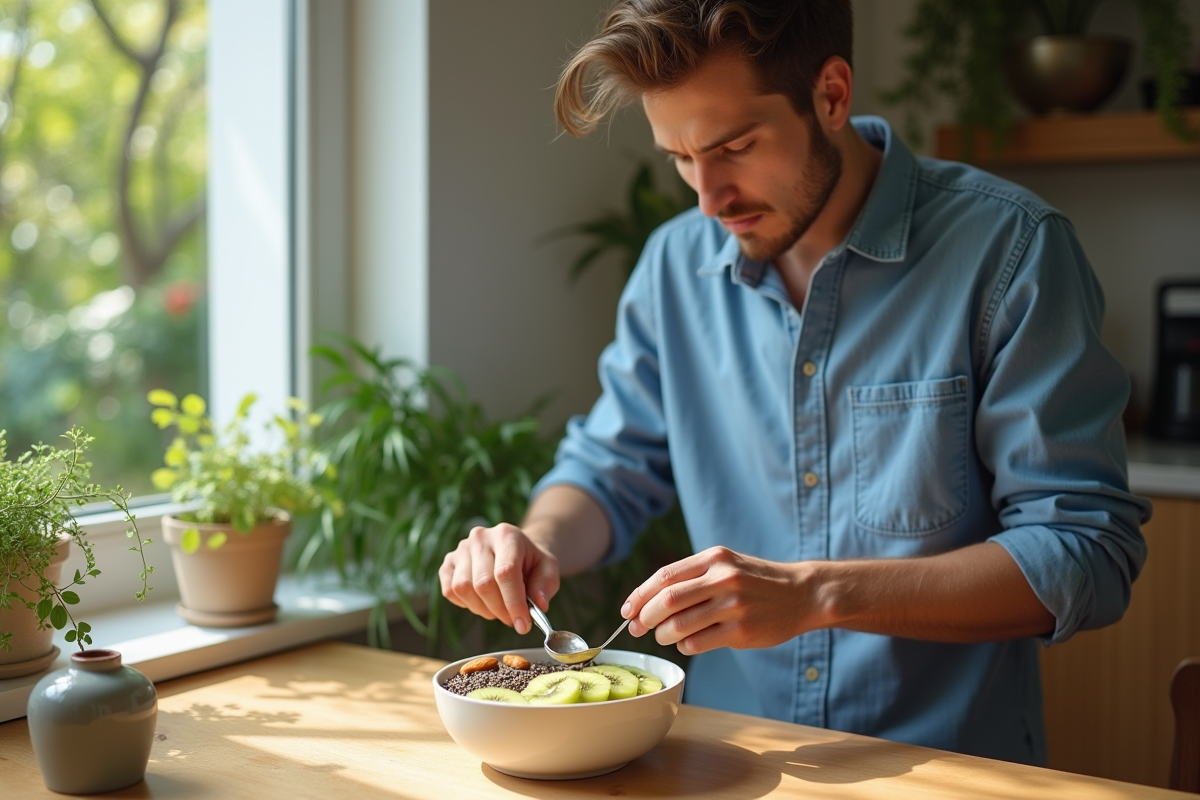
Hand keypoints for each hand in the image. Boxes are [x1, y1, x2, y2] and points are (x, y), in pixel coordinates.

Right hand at [438, 523, 560, 634]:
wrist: (516, 551)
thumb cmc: (532, 562)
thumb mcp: (548, 569)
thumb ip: (545, 585)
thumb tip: (538, 604)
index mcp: (507, 535)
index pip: (505, 572)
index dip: (514, 603)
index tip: (523, 625)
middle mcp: (480, 538)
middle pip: (483, 583)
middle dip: (500, 610)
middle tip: (512, 619)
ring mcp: (461, 549)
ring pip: (464, 589)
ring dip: (483, 609)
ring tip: (498, 609)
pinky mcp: (448, 563)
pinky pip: (450, 591)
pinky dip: (466, 604)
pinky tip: (482, 602)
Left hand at [621, 546, 812, 654]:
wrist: (802, 593)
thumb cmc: (755, 581)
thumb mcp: (726, 565)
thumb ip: (692, 577)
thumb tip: (647, 601)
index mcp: (714, 558)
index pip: (664, 576)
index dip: (640, 595)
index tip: (627, 610)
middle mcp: (724, 578)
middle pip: (668, 600)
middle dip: (645, 617)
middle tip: (637, 628)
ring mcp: (734, 605)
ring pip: (680, 624)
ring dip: (663, 635)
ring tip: (663, 637)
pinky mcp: (743, 631)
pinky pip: (698, 643)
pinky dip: (684, 646)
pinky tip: (687, 643)